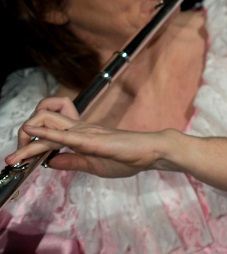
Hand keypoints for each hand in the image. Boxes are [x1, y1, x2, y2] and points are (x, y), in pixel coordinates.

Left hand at [6, 107, 172, 178]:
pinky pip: (65, 135)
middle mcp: (80, 129)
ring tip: (18, 155)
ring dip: (28, 138)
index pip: (48, 132)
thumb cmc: (129, 157)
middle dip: (23, 138)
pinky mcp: (92, 140)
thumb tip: (49, 162)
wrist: (152, 152)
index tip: (18, 160)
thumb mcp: (93, 165)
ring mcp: (86, 132)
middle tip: (16, 157)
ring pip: (48, 124)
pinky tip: (33, 134)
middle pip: (43, 120)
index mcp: (81, 135)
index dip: (29, 144)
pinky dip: (45, 134)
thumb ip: (72, 161)